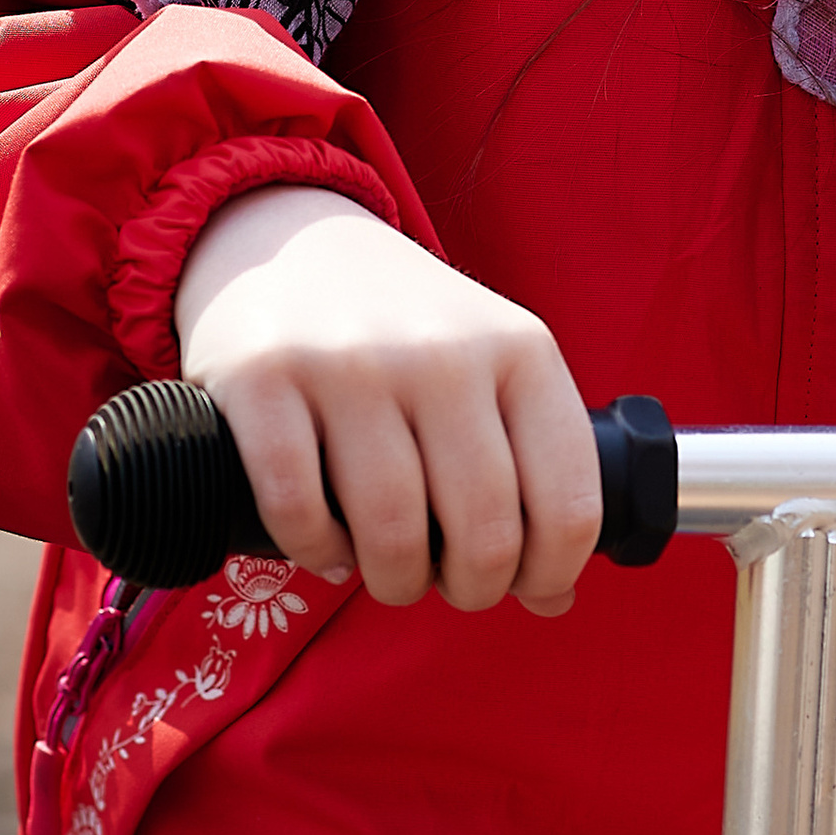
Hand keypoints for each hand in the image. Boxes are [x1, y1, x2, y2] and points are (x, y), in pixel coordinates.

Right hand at [174, 185, 600, 616]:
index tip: (523, 587)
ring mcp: (351, 360)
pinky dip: (314, 549)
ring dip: (392, 579)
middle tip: (443, 580)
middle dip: (467, 587)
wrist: (286, 236)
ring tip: (385, 567)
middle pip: (483, 533)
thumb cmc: (403, 331)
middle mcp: (443, 351)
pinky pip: (298, 510)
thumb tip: (554, 598)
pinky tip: (323, 538)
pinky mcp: (265, 375)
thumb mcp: (490, 366)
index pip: (569, 503)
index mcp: (520, 349)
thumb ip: (531, 467)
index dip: (550, 575)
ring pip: (392, 534)